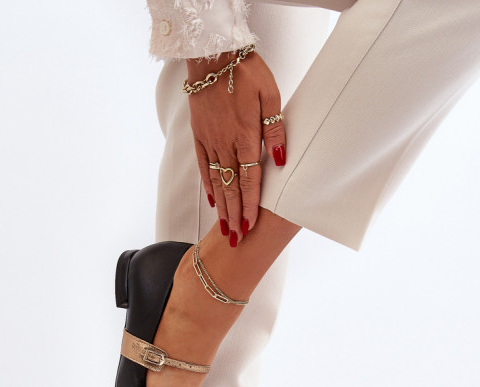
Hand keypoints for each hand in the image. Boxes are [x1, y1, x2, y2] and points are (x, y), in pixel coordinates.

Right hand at [186, 50, 285, 245]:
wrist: (213, 54)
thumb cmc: (247, 72)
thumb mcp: (271, 96)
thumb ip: (276, 132)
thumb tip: (280, 162)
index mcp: (245, 136)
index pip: (249, 179)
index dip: (250, 205)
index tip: (250, 226)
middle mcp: (225, 143)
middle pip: (232, 187)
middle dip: (235, 216)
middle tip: (236, 240)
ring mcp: (210, 141)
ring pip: (217, 181)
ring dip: (223, 207)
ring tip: (225, 229)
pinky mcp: (199, 135)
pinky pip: (204, 166)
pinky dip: (209, 185)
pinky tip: (214, 200)